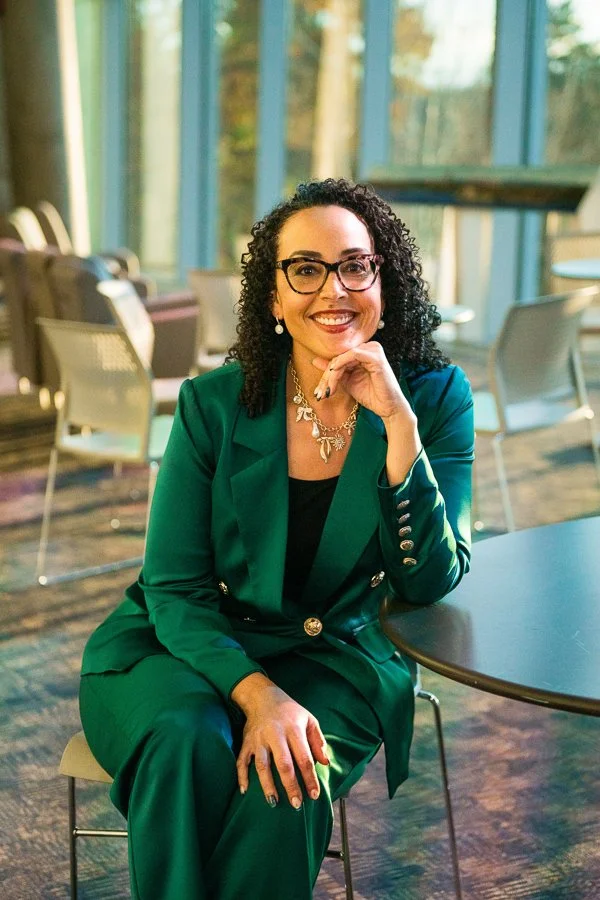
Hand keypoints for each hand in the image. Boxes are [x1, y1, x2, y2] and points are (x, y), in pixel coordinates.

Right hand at [232, 675, 328, 807]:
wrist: (262, 696)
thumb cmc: (290, 711)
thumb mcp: (308, 720)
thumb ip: (318, 741)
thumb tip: (325, 762)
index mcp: (293, 729)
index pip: (304, 757)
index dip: (310, 778)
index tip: (314, 795)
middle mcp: (275, 735)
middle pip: (283, 764)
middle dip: (290, 786)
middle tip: (297, 805)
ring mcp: (259, 739)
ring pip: (262, 765)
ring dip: (267, 785)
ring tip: (273, 802)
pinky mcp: (246, 742)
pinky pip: (241, 761)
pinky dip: (241, 776)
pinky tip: (244, 791)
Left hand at [312, 342, 413, 423]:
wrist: (387, 407)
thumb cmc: (371, 395)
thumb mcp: (347, 381)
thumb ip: (333, 371)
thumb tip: (315, 360)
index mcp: (363, 352)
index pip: (339, 358)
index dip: (326, 374)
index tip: (319, 391)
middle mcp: (369, 348)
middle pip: (339, 357)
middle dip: (327, 376)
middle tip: (320, 392)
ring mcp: (373, 351)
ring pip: (343, 356)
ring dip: (332, 373)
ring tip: (328, 390)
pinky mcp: (376, 357)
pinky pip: (352, 355)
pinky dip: (341, 364)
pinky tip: (334, 376)